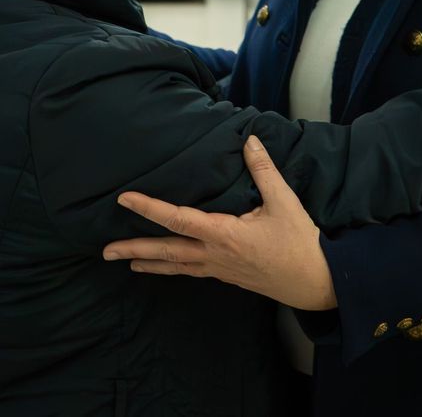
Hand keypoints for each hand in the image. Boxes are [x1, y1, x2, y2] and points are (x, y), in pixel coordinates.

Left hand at [101, 135, 337, 309]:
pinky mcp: (226, 276)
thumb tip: (248, 139)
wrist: (315, 282)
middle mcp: (214, 255)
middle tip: (106, 251)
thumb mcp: (284, 201)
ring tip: (124, 260)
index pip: (177, 219)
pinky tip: (162, 266)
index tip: (125, 198)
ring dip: (148, 262)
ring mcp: (218, 269)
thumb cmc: (300, 242)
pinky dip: (170, 268)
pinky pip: (190, 272)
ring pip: (175, 266)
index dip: (149, 207)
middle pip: (166, 251)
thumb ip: (263, 170)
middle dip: (134, 249)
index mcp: (224, 234)